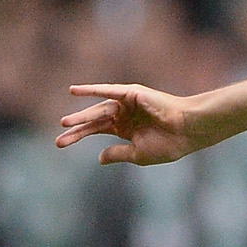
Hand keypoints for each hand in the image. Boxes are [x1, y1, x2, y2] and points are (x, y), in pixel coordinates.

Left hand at [55, 84, 204, 164]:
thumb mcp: (138, 154)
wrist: (188, 131)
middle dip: (76, 130)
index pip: (96, 130)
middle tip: (58, 140)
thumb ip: (118, 153)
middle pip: (94, 121)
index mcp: (126, 128)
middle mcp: (124, 114)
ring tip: (65, 124)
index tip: (59, 144)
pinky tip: (74, 91)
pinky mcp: (131, 93)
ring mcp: (127, 103)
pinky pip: (108, 91)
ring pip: (99, 109)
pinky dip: (92, 89)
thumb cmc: (169, 144)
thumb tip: (99, 157)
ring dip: (82, 116)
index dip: (78, 136)